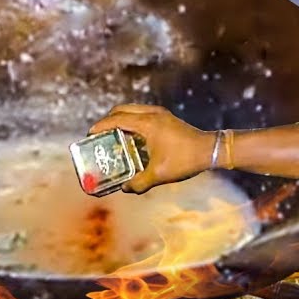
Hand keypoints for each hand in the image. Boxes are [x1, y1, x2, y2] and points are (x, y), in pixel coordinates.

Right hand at [87, 104, 215, 193]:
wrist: (209, 150)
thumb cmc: (184, 159)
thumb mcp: (159, 174)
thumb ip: (139, 182)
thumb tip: (125, 188)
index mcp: (146, 123)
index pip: (116, 119)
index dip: (100, 126)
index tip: (89, 135)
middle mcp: (152, 114)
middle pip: (122, 110)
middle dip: (108, 120)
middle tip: (100, 136)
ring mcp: (160, 114)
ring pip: (133, 110)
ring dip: (121, 120)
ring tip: (114, 137)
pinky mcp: (166, 118)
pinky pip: (142, 115)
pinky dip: (132, 122)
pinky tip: (133, 140)